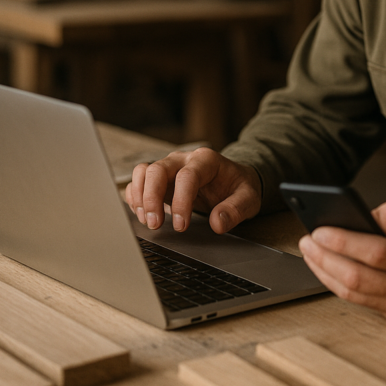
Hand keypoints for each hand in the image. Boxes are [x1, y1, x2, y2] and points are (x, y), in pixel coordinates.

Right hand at [124, 148, 260, 233]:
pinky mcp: (160, 179)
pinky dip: (136, 197)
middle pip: (158, 170)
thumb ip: (236, 209)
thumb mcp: (249, 198)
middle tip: (155, 225)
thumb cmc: (239, 187)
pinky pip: (139, 182)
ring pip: (143, 172)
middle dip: (152, 198)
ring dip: (140, 197)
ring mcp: (170, 167)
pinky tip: (142, 215)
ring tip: (147, 221)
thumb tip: (217, 223)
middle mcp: (184, 159)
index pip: (187, 176)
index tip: (180, 225)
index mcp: (206, 160)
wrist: (234, 180)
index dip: (180, 201)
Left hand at [298, 196, 385, 324]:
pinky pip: (363, 302)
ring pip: (354, 295)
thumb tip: (364, 215)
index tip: (319, 229)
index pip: (376, 252)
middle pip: (358, 278)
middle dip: (324, 258)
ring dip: (326, 273)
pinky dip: (341, 284)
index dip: (343, 241)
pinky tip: (329, 267)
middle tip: (307, 239)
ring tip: (311, 252)